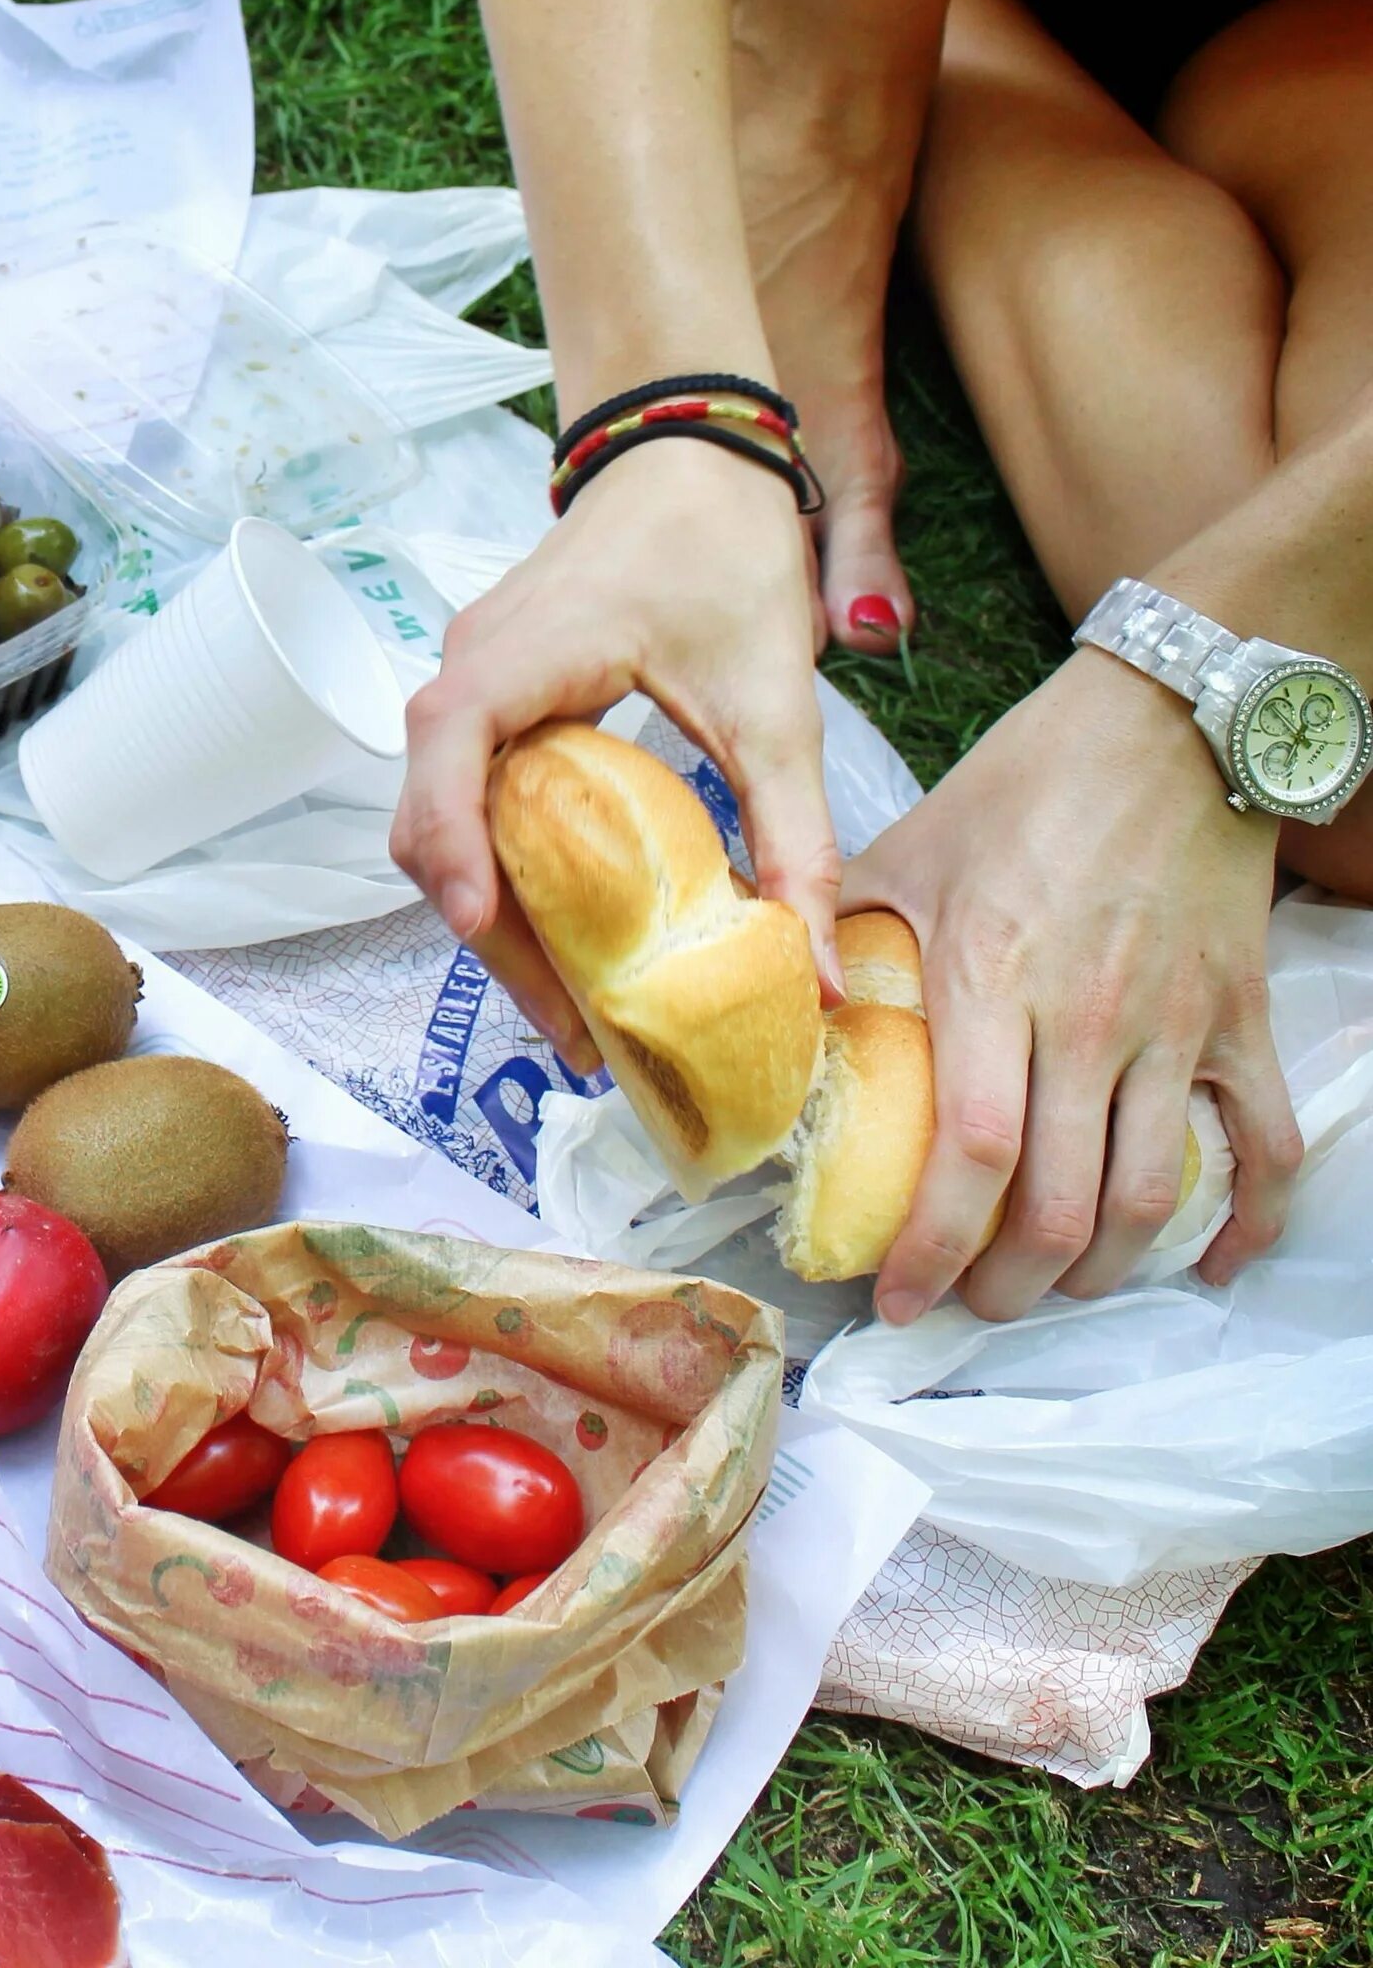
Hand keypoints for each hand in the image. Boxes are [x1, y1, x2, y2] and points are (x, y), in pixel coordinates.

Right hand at [390, 438, 846, 1066]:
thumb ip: (796, 835)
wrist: (691, 450)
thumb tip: (813, 972)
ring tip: (570, 999)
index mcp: (521, 655)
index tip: (487, 928)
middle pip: (433, 819)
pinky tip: (567, 926)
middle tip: (569, 1027)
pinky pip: (469, 798)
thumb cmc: (725, 550)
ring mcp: (472, 682)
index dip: (452, 845)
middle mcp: (470, 670)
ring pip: (443, 819)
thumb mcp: (776, 703)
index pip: (446, 752)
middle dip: (492, 932)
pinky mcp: (492, 696)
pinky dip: (505, 869)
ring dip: (494, 911)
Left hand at [847, 649, 1300, 1321]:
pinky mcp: (1242, 1018)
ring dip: (1098, 1270)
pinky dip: (1246, 1220)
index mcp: (990, 984)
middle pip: (1059, 1205)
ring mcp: (1175, 1026)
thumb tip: (763, 1001)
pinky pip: (1264, 1143)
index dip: (931, 1246)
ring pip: (1151, 1197)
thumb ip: (830, 932)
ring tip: (1050, 1286)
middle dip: (1008, 1284)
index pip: (969, 1155)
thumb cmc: (1021, 788)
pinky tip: (1209, 1264)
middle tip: (969, 1302)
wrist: (1166, 723)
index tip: (895, 1297)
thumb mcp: (903, 853)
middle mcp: (1088, 1022)